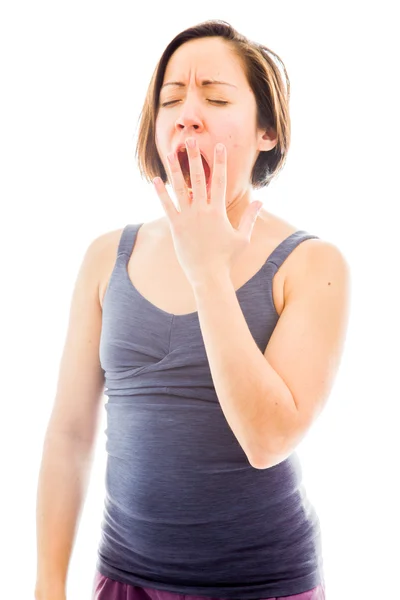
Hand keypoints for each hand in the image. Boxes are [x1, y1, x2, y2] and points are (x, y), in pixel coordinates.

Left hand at [153, 138, 261, 287]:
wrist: (209, 276)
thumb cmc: (227, 258)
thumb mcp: (243, 237)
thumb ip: (250, 217)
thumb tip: (260, 201)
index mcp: (218, 211)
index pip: (220, 181)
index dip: (220, 162)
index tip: (218, 146)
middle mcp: (202, 211)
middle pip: (198, 178)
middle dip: (195, 157)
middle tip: (190, 140)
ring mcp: (187, 218)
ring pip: (180, 188)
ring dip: (176, 170)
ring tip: (171, 153)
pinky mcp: (176, 227)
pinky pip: (167, 206)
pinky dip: (161, 193)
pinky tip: (156, 180)